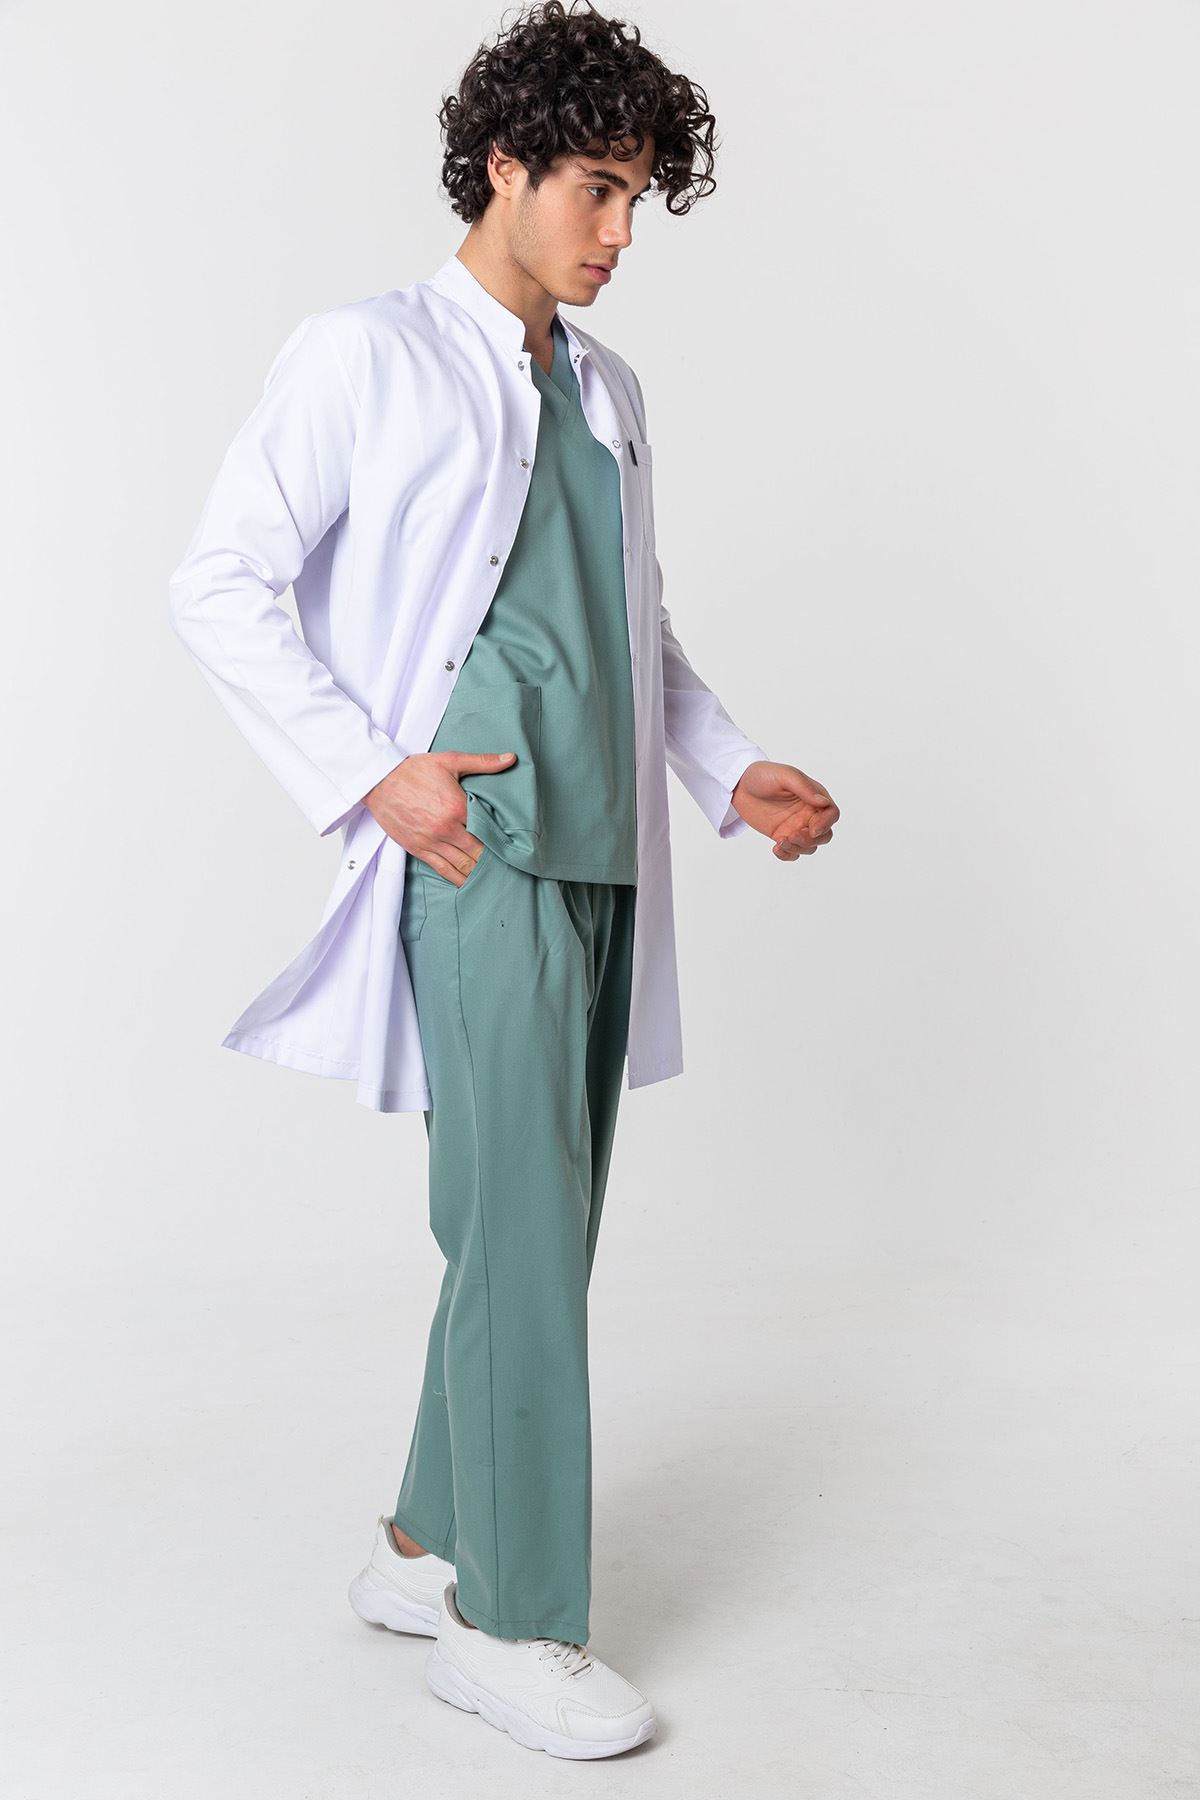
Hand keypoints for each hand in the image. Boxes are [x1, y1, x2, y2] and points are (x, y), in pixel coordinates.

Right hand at [362, 749, 517, 886]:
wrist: (378, 780)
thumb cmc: (413, 770)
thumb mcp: (450, 761)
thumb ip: (483, 762)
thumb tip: (511, 758)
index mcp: (456, 807)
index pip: (487, 830)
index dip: (500, 840)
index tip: (512, 846)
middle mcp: (445, 828)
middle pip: (477, 852)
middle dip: (492, 860)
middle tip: (508, 866)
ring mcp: (431, 841)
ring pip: (462, 864)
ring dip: (477, 872)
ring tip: (493, 878)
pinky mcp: (418, 848)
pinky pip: (442, 869)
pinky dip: (457, 878)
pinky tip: (468, 883)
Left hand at [730, 761, 838, 859]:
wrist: (739, 785)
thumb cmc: (763, 775)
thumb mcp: (785, 776)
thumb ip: (804, 788)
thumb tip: (823, 802)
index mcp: (813, 797)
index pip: (831, 814)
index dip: (826, 824)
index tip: (812, 829)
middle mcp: (808, 813)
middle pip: (824, 835)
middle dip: (811, 840)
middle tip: (792, 835)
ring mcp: (795, 826)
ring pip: (809, 846)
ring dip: (798, 848)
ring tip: (781, 841)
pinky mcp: (782, 835)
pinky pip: (792, 852)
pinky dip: (787, 855)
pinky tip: (776, 848)